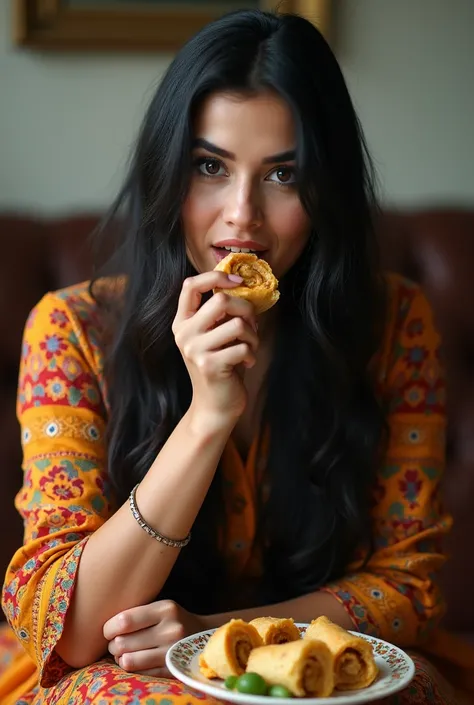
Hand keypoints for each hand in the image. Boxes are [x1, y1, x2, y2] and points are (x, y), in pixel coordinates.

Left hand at [104, 600, 205, 677]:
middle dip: (112, 645)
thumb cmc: (173, 621)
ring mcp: (172, 652)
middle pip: (122, 643)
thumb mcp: (161, 608)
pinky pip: (140, 673)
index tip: (108, 631)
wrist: (205, 638)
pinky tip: (136, 663)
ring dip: (120, 659)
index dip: (109, 628)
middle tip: (116, 644)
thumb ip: (138, 613)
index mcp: (165, 609)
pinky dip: (132, 669)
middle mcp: (170, 630)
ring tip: (123, 654)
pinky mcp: (172, 670)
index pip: (124, 621)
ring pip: (128, 661)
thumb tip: (105, 627)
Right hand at [173, 271, 258, 420]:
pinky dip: (252, 353)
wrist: (214, 406)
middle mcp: (184, 334)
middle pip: (221, 300)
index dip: (216, 276)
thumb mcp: (214, 335)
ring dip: (253, 335)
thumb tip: (243, 285)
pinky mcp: (210, 366)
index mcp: (182, 322)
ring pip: (237, 324)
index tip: (238, 281)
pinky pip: (243, 346)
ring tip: (250, 347)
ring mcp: (195, 350)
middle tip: (251, 326)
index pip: (190, 285)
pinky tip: (246, 363)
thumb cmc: (220, 365)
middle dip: (246, 309)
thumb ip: (220, 313)